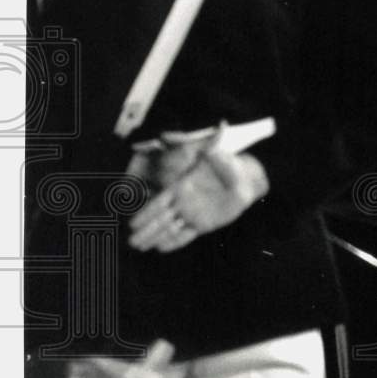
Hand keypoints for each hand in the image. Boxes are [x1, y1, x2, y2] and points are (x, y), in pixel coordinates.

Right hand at [128, 149, 268, 253]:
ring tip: (139, 248)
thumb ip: (212, 148)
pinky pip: (186, 234)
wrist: (247, 182)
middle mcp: (184, 201)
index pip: (160, 201)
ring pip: (170, 228)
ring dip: (155, 237)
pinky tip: (161, 248)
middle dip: (145, 229)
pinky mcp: (203, 223)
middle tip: (129, 241)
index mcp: (183, 186)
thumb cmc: (233, 167)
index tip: (132, 221)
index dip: (145, 212)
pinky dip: (174, 242)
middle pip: (160, 218)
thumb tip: (209, 128)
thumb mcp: (222, 156)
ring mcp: (192, 213)